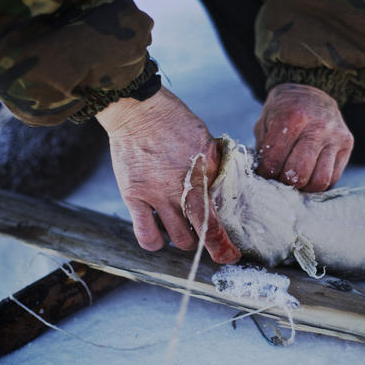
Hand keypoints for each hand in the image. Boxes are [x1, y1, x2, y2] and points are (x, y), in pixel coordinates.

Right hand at [96, 87, 239, 263]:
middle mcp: (180, 191)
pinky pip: (144, 234)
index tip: (230, 255)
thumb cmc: (175, 122)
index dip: (224, 247)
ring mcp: (155, 195)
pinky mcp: (133, 196)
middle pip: (196, 236)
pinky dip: (154, 241)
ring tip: (183, 229)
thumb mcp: (207, 143)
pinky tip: (159, 235)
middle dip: (205, 241)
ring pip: (175, 239)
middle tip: (204, 233)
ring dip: (183, 239)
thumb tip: (225, 189)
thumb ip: (216, 169)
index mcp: (202, 177)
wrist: (140, 110)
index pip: (215, 223)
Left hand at [254, 83, 353, 191]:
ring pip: (319, 180)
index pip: (274, 162)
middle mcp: (317, 126)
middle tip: (279, 178)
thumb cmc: (284, 111)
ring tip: (294, 180)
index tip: (263, 173)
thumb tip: (264, 177)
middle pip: (298, 174)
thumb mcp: (265, 121)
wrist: (312, 93)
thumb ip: (263, 147)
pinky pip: (333, 178)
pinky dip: (318, 183)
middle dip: (284, 182)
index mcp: (292, 118)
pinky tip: (308, 176)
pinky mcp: (347, 144)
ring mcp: (335, 136)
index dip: (265, 173)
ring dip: (303, 187)